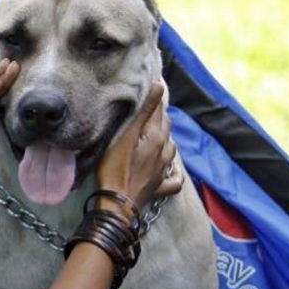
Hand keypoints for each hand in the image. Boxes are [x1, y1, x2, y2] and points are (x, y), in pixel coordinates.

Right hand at [96, 83, 182, 210]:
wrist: (117, 205)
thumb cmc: (115, 169)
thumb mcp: (126, 136)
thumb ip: (145, 112)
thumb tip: (160, 86)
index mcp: (157, 138)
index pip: (159, 111)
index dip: (155, 97)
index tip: (153, 83)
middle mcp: (165, 153)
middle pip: (166, 127)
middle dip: (158, 116)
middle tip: (148, 106)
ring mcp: (163, 171)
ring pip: (170, 148)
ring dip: (164, 138)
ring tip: (153, 132)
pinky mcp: (159, 187)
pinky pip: (173, 177)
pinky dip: (172, 170)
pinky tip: (168, 168)